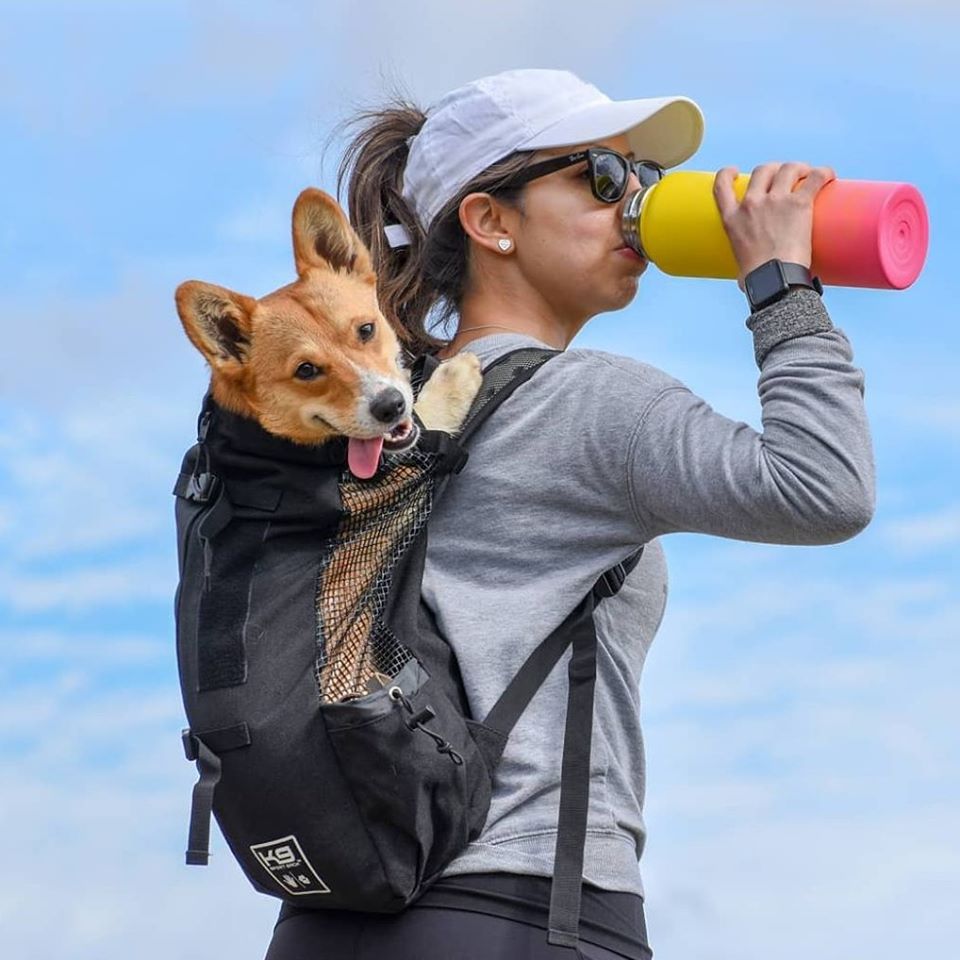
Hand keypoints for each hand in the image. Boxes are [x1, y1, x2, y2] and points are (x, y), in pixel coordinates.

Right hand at [713, 162, 835, 289]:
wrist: (775, 281)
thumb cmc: (758, 280)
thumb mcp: (739, 261)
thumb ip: (744, 259)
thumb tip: (749, 276)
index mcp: (732, 218)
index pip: (721, 185)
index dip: (728, 173)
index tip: (737, 172)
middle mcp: (751, 204)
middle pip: (763, 170)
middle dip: (775, 170)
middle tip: (786, 178)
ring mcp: (775, 201)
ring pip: (789, 168)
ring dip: (799, 169)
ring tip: (808, 176)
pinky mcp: (799, 204)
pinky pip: (814, 177)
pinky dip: (823, 173)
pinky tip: (829, 175)